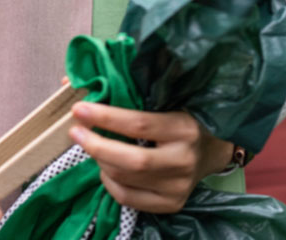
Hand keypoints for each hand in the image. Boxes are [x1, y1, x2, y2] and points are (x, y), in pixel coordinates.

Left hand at [68, 102, 232, 213]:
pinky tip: (106, 168)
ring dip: (101, 161)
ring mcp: (178, 186)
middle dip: (96, 145)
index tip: (79, 109)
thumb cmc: (182, 115)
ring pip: (126, 180)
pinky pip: (128, 198)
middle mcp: (184, 160)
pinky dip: (109, 183)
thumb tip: (73, 82)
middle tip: (75, 131)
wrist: (213, 148)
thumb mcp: (164, 98)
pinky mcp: (172, 203)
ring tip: (92, 145)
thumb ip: (126, 89)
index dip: (106, 117)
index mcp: (184, 127)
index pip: (139, 124)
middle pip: (131, 160)